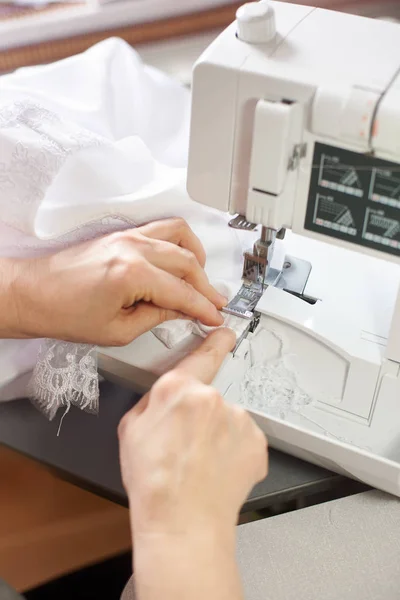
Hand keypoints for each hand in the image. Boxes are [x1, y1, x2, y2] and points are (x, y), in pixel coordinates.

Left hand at [10, 218, 226, 344]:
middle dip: (205, 286)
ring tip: (201, 277)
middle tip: (213, 303)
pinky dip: (179, 240)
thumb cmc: (63, 312)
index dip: (203, 308)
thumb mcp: (118, 330)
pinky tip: (181, 256)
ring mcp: (127, 236)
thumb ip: (157, 317)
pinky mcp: (121, 233)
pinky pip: (162, 227)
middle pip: (187, 262)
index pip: (181, 292)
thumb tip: (181, 311)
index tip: (214, 317)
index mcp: (131, 274)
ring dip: (196, 256)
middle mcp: (132, 248)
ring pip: (179, 235)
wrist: (33, 294)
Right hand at [118, 328, 267, 538]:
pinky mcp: (257, 441)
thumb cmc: (154, 483)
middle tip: (186, 447)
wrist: (182, 523)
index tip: (226, 332)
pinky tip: (217, 470)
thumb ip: (151, 403)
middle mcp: (211, 397)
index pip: (203, 355)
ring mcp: (238, 419)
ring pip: (228, 420)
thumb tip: (164, 397)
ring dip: (218, 436)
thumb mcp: (131, 431)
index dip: (215, 341)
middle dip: (200, 418)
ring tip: (201, 464)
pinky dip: (234, 452)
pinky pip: (244, 440)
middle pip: (209, 398)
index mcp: (177, 389)